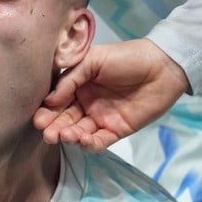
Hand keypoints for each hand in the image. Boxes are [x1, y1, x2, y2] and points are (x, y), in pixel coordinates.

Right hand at [33, 39, 188, 152]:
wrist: (162, 67)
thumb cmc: (126, 57)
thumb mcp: (93, 59)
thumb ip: (71, 78)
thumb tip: (49, 100)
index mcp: (78, 84)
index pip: (57, 101)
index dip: (47, 111)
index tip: (38, 119)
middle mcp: (86, 103)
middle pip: (65, 119)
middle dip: (54, 127)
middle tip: (47, 133)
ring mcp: (100, 118)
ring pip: (78, 132)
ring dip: (69, 136)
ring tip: (65, 135)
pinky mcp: (116, 131)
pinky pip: (98, 142)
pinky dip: (88, 144)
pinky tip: (83, 140)